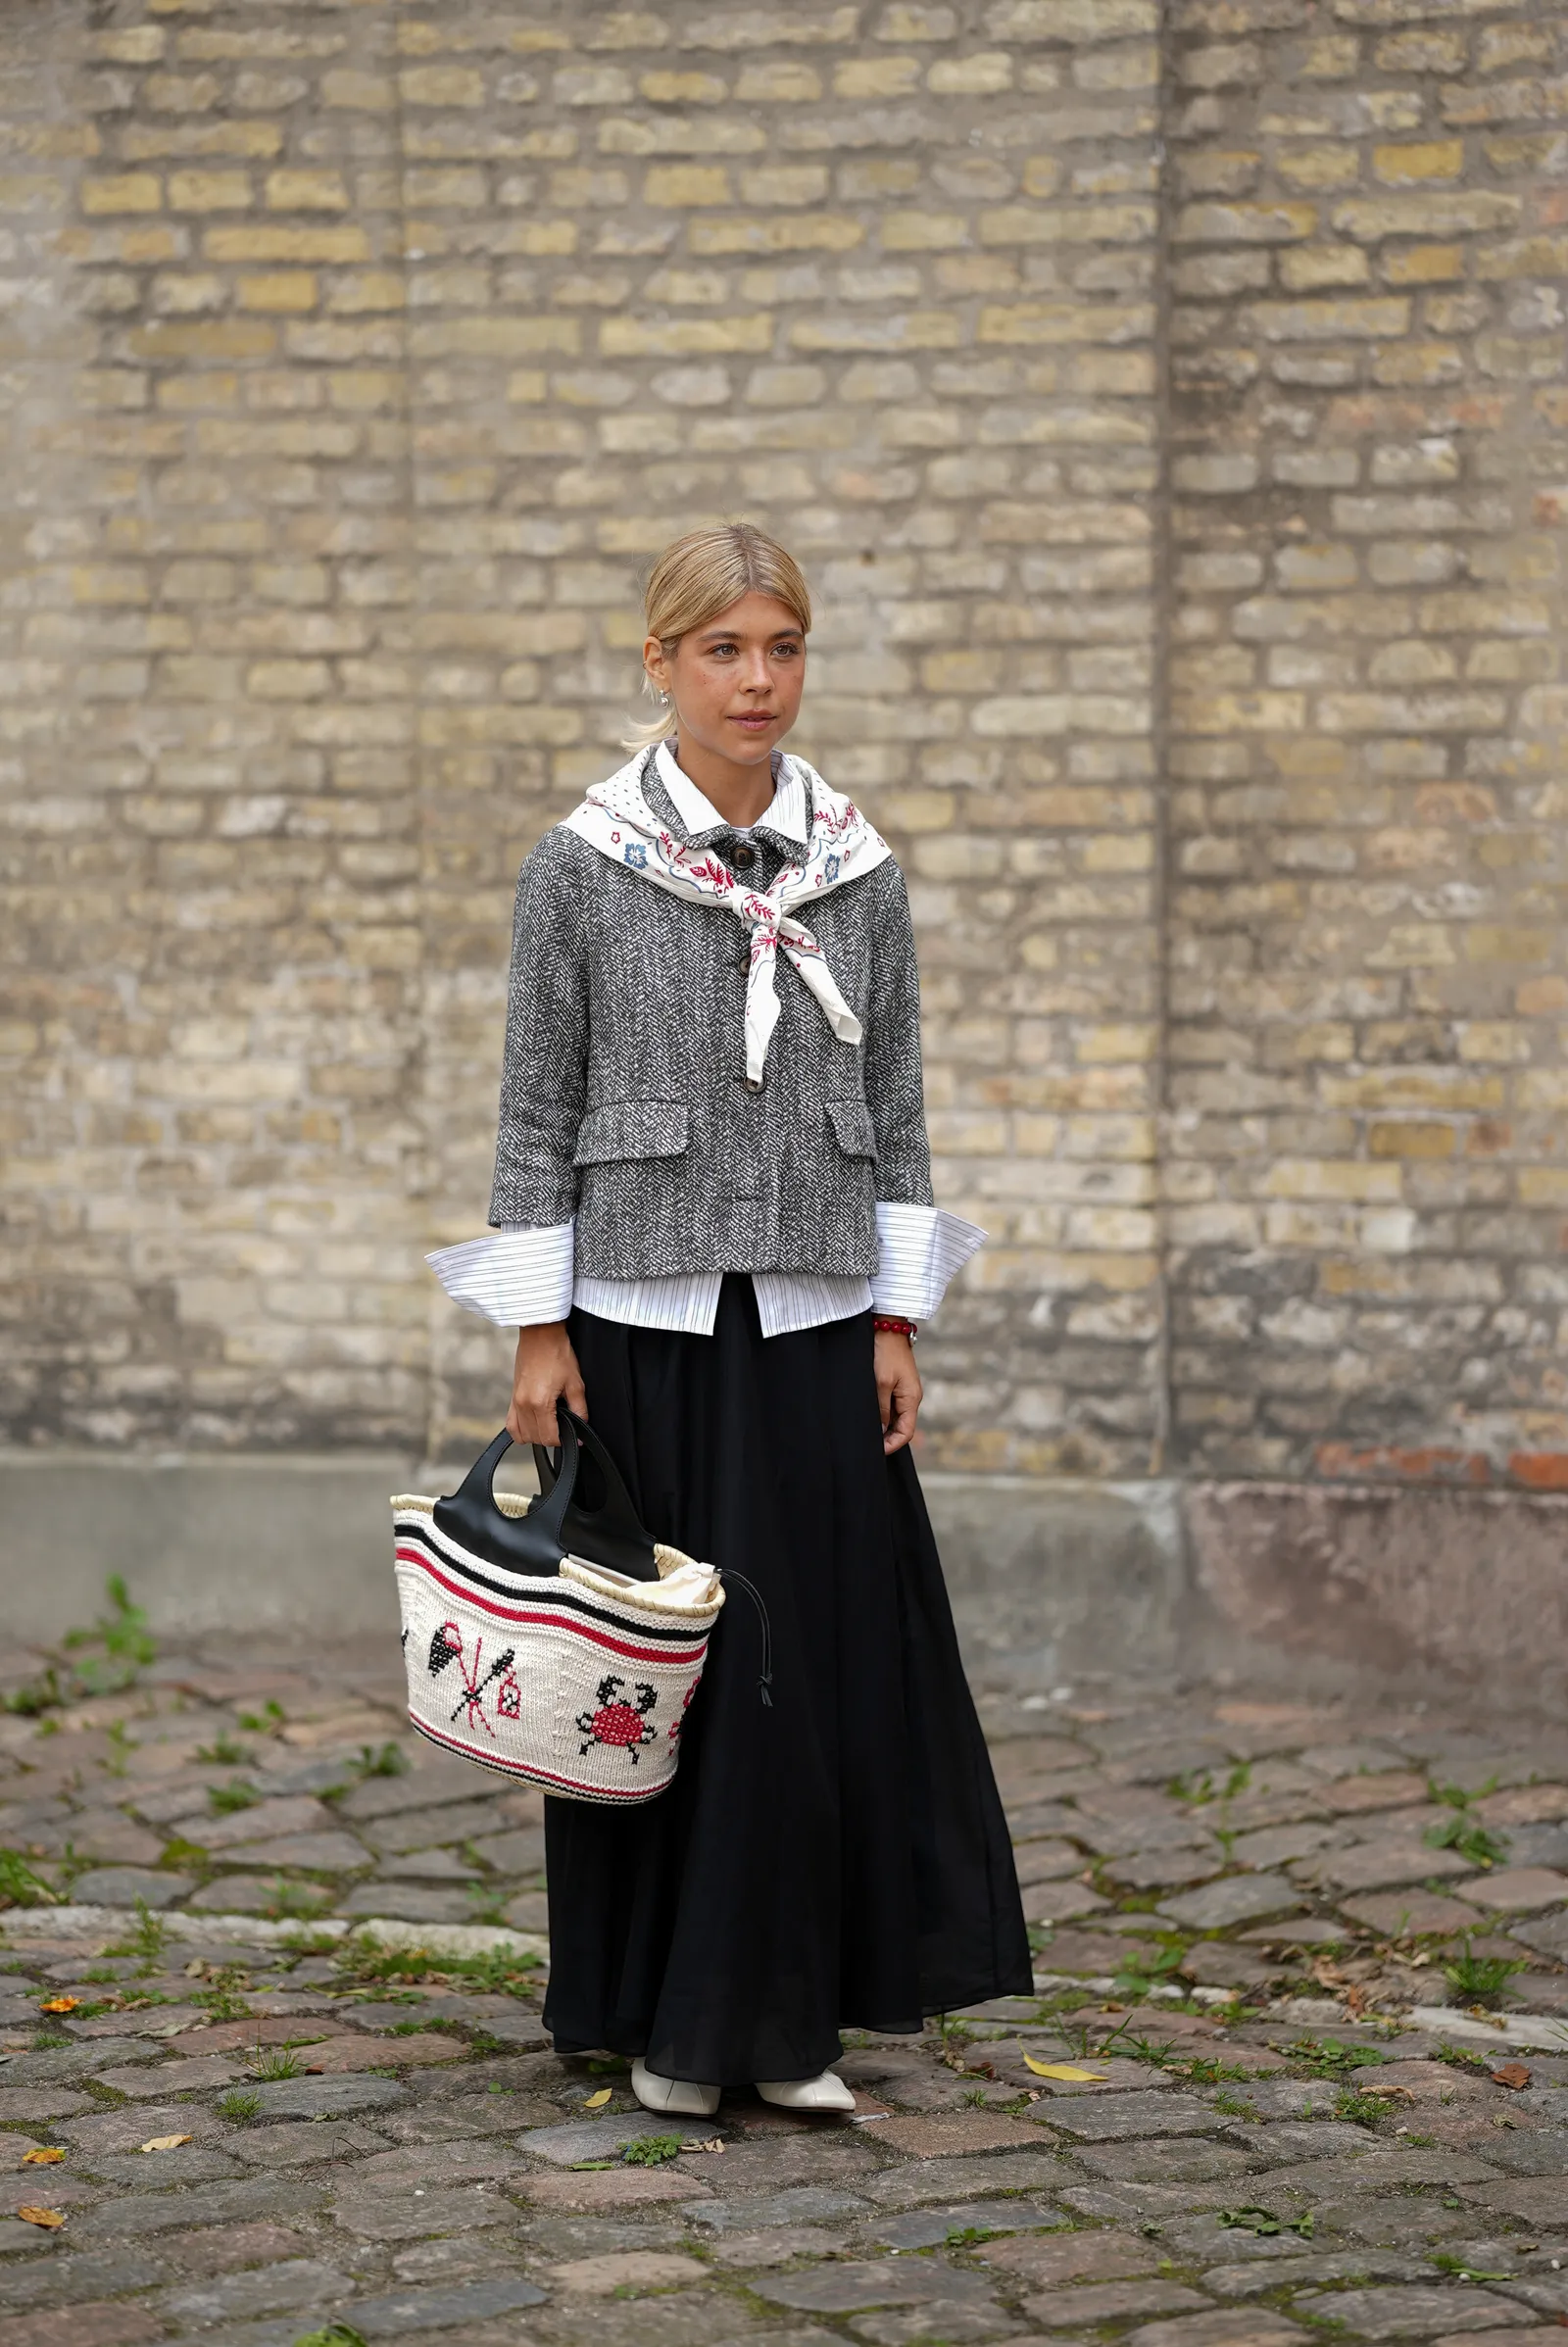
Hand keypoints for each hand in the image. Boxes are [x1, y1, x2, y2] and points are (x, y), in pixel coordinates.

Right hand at [507, 1322, 587, 1446]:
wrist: (540, 1334)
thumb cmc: (558, 1354)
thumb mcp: (576, 1383)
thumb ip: (580, 1410)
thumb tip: (582, 1430)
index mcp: (539, 1403)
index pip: (549, 1437)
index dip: (563, 1440)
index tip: (572, 1434)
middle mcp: (523, 1405)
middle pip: (535, 1438)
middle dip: (551, 1437)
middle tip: (564, 1426)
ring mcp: (515, 1401)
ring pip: (522, 1434)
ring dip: (536, 1435)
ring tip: (550, 1424)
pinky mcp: (512, 1396)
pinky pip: (511, 1424)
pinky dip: (521, 1429)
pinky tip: (533, 1424)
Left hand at [874, 1328, 921, 1455]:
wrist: (886, 1325)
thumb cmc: (884, 1352)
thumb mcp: (880, 1383)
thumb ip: (881, 1409)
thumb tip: (881, 1431)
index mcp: (912, 1398)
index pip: (906, 1432)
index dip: (892, 1445)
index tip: (874, 1451)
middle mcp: (911, 1396)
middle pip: (902, 1427)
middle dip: (886, 1438)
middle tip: (866, 1445)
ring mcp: (904, 1390)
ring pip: (895, 1417)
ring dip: (882, 1426)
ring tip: (864, 1431)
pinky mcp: (895, 1383)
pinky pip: (890, 1405)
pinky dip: (881, 1414)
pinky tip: (868, 1416)